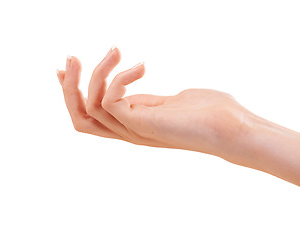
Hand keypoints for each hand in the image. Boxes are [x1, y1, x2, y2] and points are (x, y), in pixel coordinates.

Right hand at [56, 47, 251, 159]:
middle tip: (70, 57)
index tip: (66, 67)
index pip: (90, 115)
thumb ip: (149, 99)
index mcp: (133, 125)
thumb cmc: (211, 112)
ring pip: (89, 107)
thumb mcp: (171, 101)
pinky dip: (118, 77)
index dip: (73, 92)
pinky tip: (142, 66)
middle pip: (79, 117)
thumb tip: (140, 83)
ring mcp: (133, 130)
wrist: (233, 129)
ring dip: (94, 73)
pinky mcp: (142, 124)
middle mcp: (127, 131)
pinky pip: (110, 101)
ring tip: (115, 49)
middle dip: (69, 87)